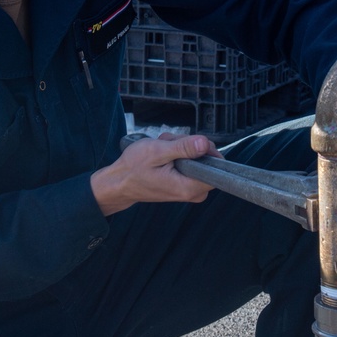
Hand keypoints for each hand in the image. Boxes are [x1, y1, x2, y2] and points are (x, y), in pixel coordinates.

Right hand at [89, 134, 220, 214]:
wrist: (119, 183)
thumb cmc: (133, 168)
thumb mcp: (157, 152)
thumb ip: (183, 148)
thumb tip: (205, 144)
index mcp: (188, 187)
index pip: (217, 169)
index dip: (208, 151)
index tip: (191, 143)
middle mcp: (193, 192)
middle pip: (207, 160)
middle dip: (189, 145)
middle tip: (169, 144)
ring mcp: (189, 189)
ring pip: (198, 159)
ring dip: (181, 148)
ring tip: (162, 149)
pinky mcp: (184, 184)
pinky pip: (190, 163)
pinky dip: (178, 154)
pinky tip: (163, 154)